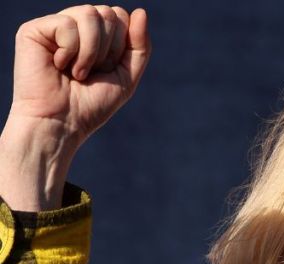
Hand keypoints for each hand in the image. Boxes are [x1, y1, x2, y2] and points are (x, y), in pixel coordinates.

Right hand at [10, 5, 149, 144]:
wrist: (62, 123)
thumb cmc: (92, 104)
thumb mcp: (127, 75)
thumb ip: (139, 45)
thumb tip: (141, 11)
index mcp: (95, 34)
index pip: (120, 16)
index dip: (121, 45)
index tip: (106, 69)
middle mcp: (74, 25)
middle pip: (108, 12)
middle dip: (108, 49)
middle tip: (90, 72)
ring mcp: (54, 26)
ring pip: (89, 13)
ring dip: (91, 51)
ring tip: (77, 72)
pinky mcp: (34, 30)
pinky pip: (67, 24)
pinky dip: (71, 50)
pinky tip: (58, 65)